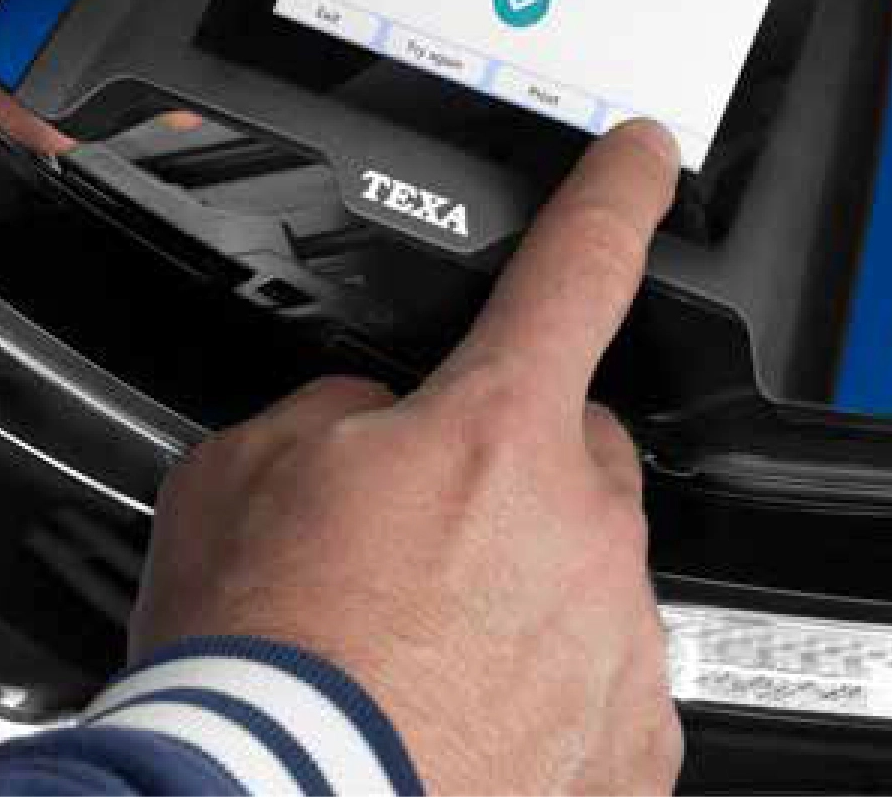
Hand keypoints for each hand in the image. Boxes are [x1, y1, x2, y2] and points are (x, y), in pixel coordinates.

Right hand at [132, 121, 684, 794]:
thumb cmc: (261, 674)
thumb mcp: (241, 476)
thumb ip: (336, 411)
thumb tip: (373, 421)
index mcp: (496, 432)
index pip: (580, 266)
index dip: (618, 193)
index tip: (650, 154)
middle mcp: (582, 526)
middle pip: (571, 453)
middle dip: (503, 478)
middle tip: (406, 552)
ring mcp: (618, 641)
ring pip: (585, 574)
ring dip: (517, 594)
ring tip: (409, 658)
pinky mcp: (634, 743)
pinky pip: (602, 684)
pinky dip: (542, 694)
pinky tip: (459, 721)